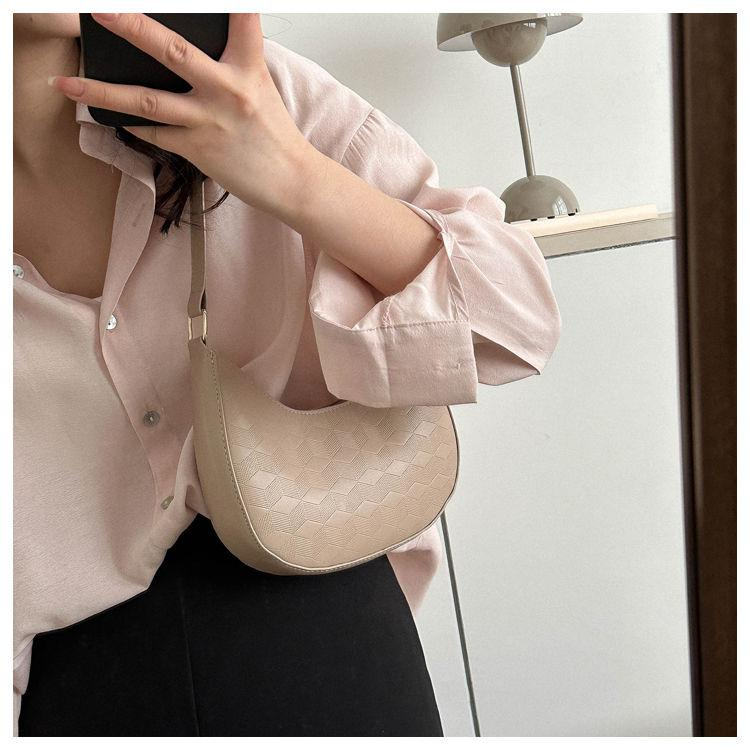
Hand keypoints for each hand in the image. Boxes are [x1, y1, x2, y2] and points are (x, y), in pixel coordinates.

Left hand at [50, 13, 317, 217]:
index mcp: (249, 68)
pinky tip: (110, 115)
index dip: (228, 3)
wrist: (291, 180)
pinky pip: (154, 133)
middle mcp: (227, 90)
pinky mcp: (198, 149)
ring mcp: (209, 121)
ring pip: (147, 101)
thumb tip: (186, 53)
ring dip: (103, 91)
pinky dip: (131, 124)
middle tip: (100, 9)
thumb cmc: (274, 136)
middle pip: (172, 51)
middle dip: (132, 27)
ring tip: (69, 83)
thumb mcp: (259, 89)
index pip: (240, 19)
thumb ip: (230, 65)